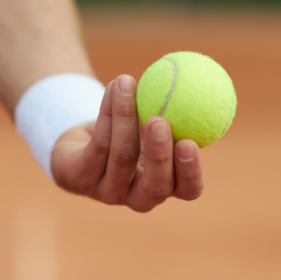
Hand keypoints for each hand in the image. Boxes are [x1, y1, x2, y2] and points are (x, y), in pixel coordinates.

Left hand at [51, 74, 204, 211]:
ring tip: (127, 82)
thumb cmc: (130, 134)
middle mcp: (139, 197)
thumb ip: (176, 115)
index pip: (188, 190)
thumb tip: (200, 84)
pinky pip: (98, 143)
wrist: (80, 146)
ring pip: (122, 155)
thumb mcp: (154, 127)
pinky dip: (108, 112)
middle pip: (155, 186)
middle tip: (160, 121)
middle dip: (159, 154)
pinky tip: (114, 87)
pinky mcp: (80, 178)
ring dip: (125, 115)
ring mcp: (108, 192)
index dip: (191, 171)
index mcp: (166, 186)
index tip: (190, 142)